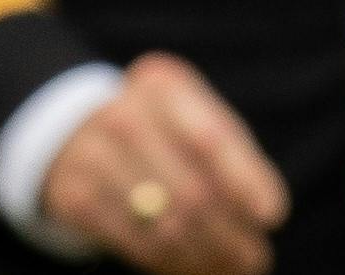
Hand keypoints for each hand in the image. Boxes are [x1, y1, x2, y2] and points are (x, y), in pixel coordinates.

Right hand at [38, 52, 290, 274]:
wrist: (71, 130)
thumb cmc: (158, 128)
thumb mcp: (191, 117)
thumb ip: (231, 154)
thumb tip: (270, 211)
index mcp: (164, 87)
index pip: (211, 139)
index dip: (245, 180)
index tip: (273, 215)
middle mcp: (124, 117)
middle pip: (190, 189)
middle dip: (229, 233)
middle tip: (256, 259)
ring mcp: (92, 157)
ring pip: (162, 223)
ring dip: (203, 256)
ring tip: (231, 271)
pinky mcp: (73, 198)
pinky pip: (132, 241)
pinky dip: (168, 263)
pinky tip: (192, 271)